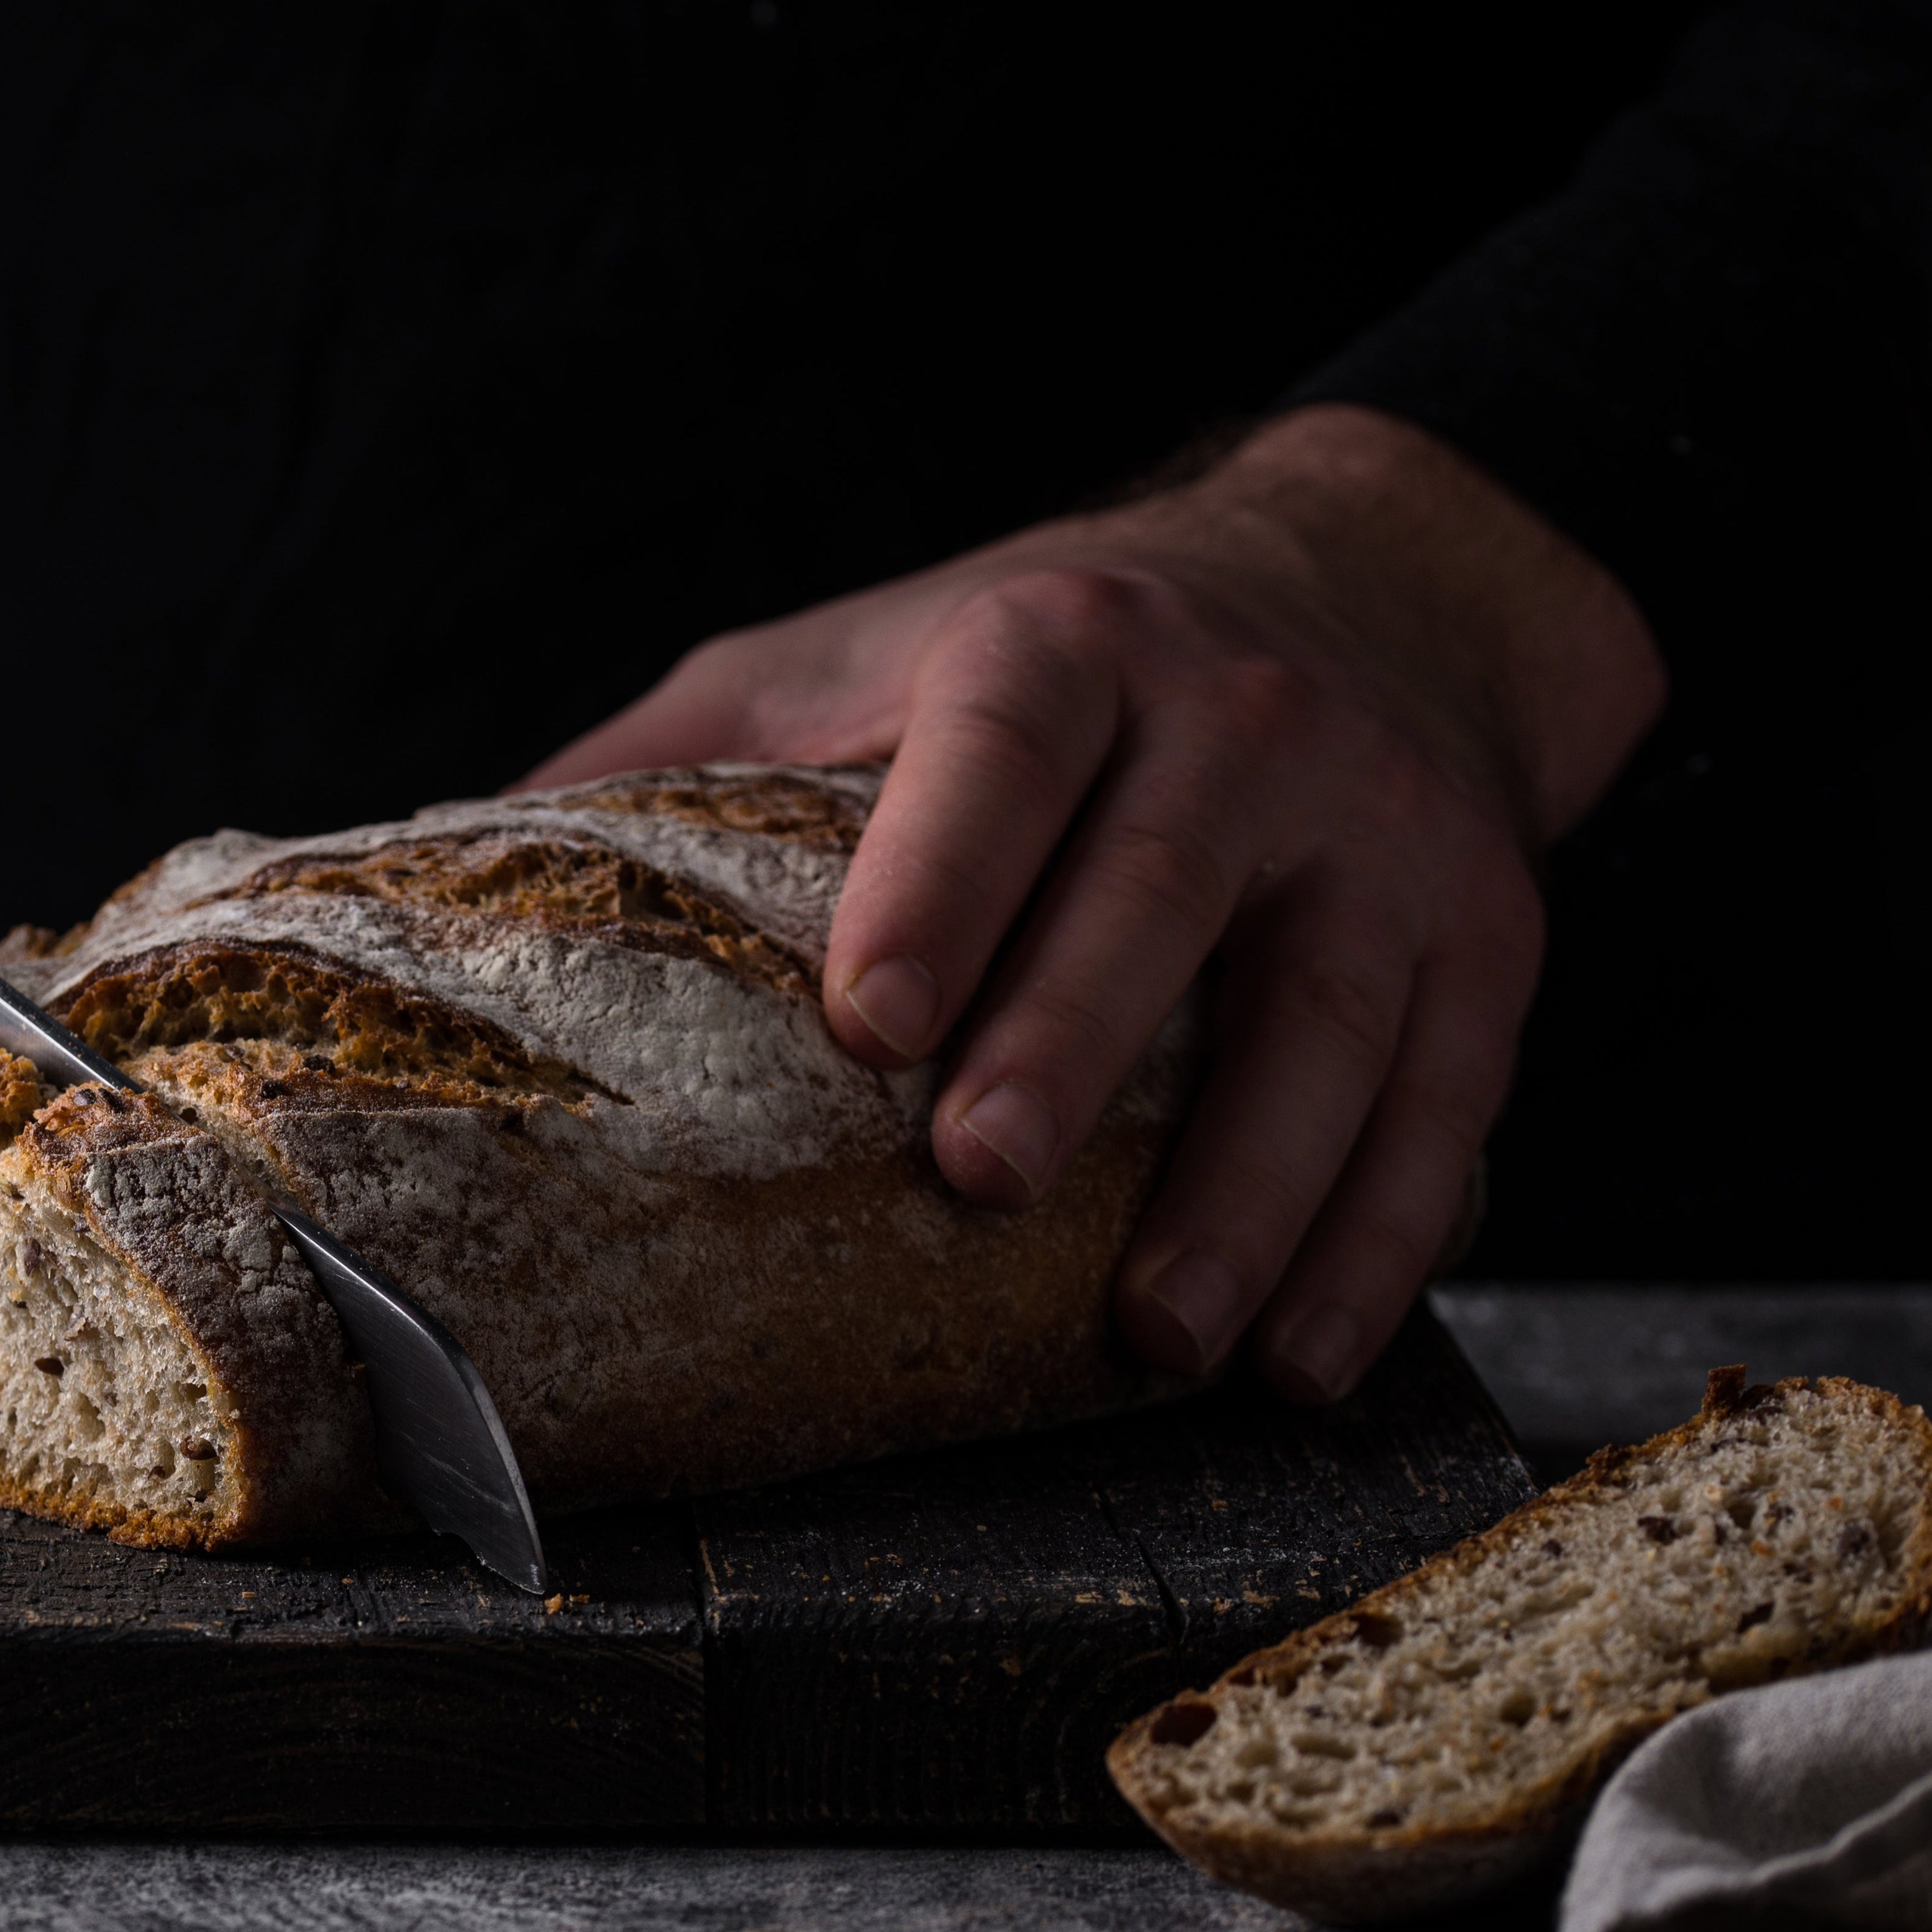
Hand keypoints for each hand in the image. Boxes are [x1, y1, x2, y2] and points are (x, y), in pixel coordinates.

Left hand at [528, 405, 1665, 1399]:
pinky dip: (1382, 1239)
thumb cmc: (1058, 654)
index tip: (867, 1015)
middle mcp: (1243, 721)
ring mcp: (1384, 835)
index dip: (941, 876)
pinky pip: (1448, 1106)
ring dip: (1251, 1193)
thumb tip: (444, 870)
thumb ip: (683, 750)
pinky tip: (1304, 1352)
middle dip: (1080, 1043)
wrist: (1364, 579)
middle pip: (1165, 889)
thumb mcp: (861, 647)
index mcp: (1064, 644)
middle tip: (983, 1178)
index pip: (1002, 747)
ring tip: (1161, 1333)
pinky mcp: (1487, 937)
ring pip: (1331, 1023)